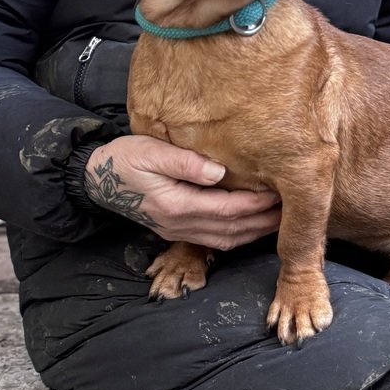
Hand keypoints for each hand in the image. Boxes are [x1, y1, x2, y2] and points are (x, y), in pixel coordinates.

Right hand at [84, 136, 280, 249]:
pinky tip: (251, 225)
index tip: (280, 192)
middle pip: (232, 229)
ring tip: (279, 220)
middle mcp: (178, 224)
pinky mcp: (175, 230)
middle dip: (263, 221)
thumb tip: (218, 172)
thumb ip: (184, 162)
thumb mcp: (150, 151)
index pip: (227, 208)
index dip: (256, 203)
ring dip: (254, 232)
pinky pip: (214, 239)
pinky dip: (237, 234)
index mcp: (175, 204)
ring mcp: (177, 231)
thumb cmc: (124, 159)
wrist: (96, 179)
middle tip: (292, 210)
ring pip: (225, 239)